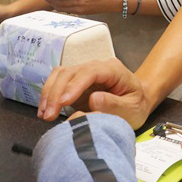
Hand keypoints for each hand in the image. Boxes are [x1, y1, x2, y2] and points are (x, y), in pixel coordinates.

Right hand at [38, 58, 152, 128]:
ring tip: (44, 114)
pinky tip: (45, 109)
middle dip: (57, 92)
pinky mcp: (75, 83)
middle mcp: (96, 67)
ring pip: (61, 74)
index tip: (64, 101)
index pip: (91, 71)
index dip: (75, 85)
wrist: (136, 101)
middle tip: (49, 114)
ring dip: (49, 93)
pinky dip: (49, 94)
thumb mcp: (132, 109)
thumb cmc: (136, 105)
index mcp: (113, 70)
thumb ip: (114, 104)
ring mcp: (84, 73)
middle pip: (71, 72)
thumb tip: (94, 100)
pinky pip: (58, 81)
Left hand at [42, 0, 118, 14]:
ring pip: (66, 10)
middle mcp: (80, 9)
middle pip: (62, 8)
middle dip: (52, 4)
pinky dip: (64, 6)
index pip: (62, 3)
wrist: (114, 2)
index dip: (52, 1)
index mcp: (80, 3)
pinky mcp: (84, 11)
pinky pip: (71, 10)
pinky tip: (63, 1)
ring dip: (58, 5)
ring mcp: (82, 11)